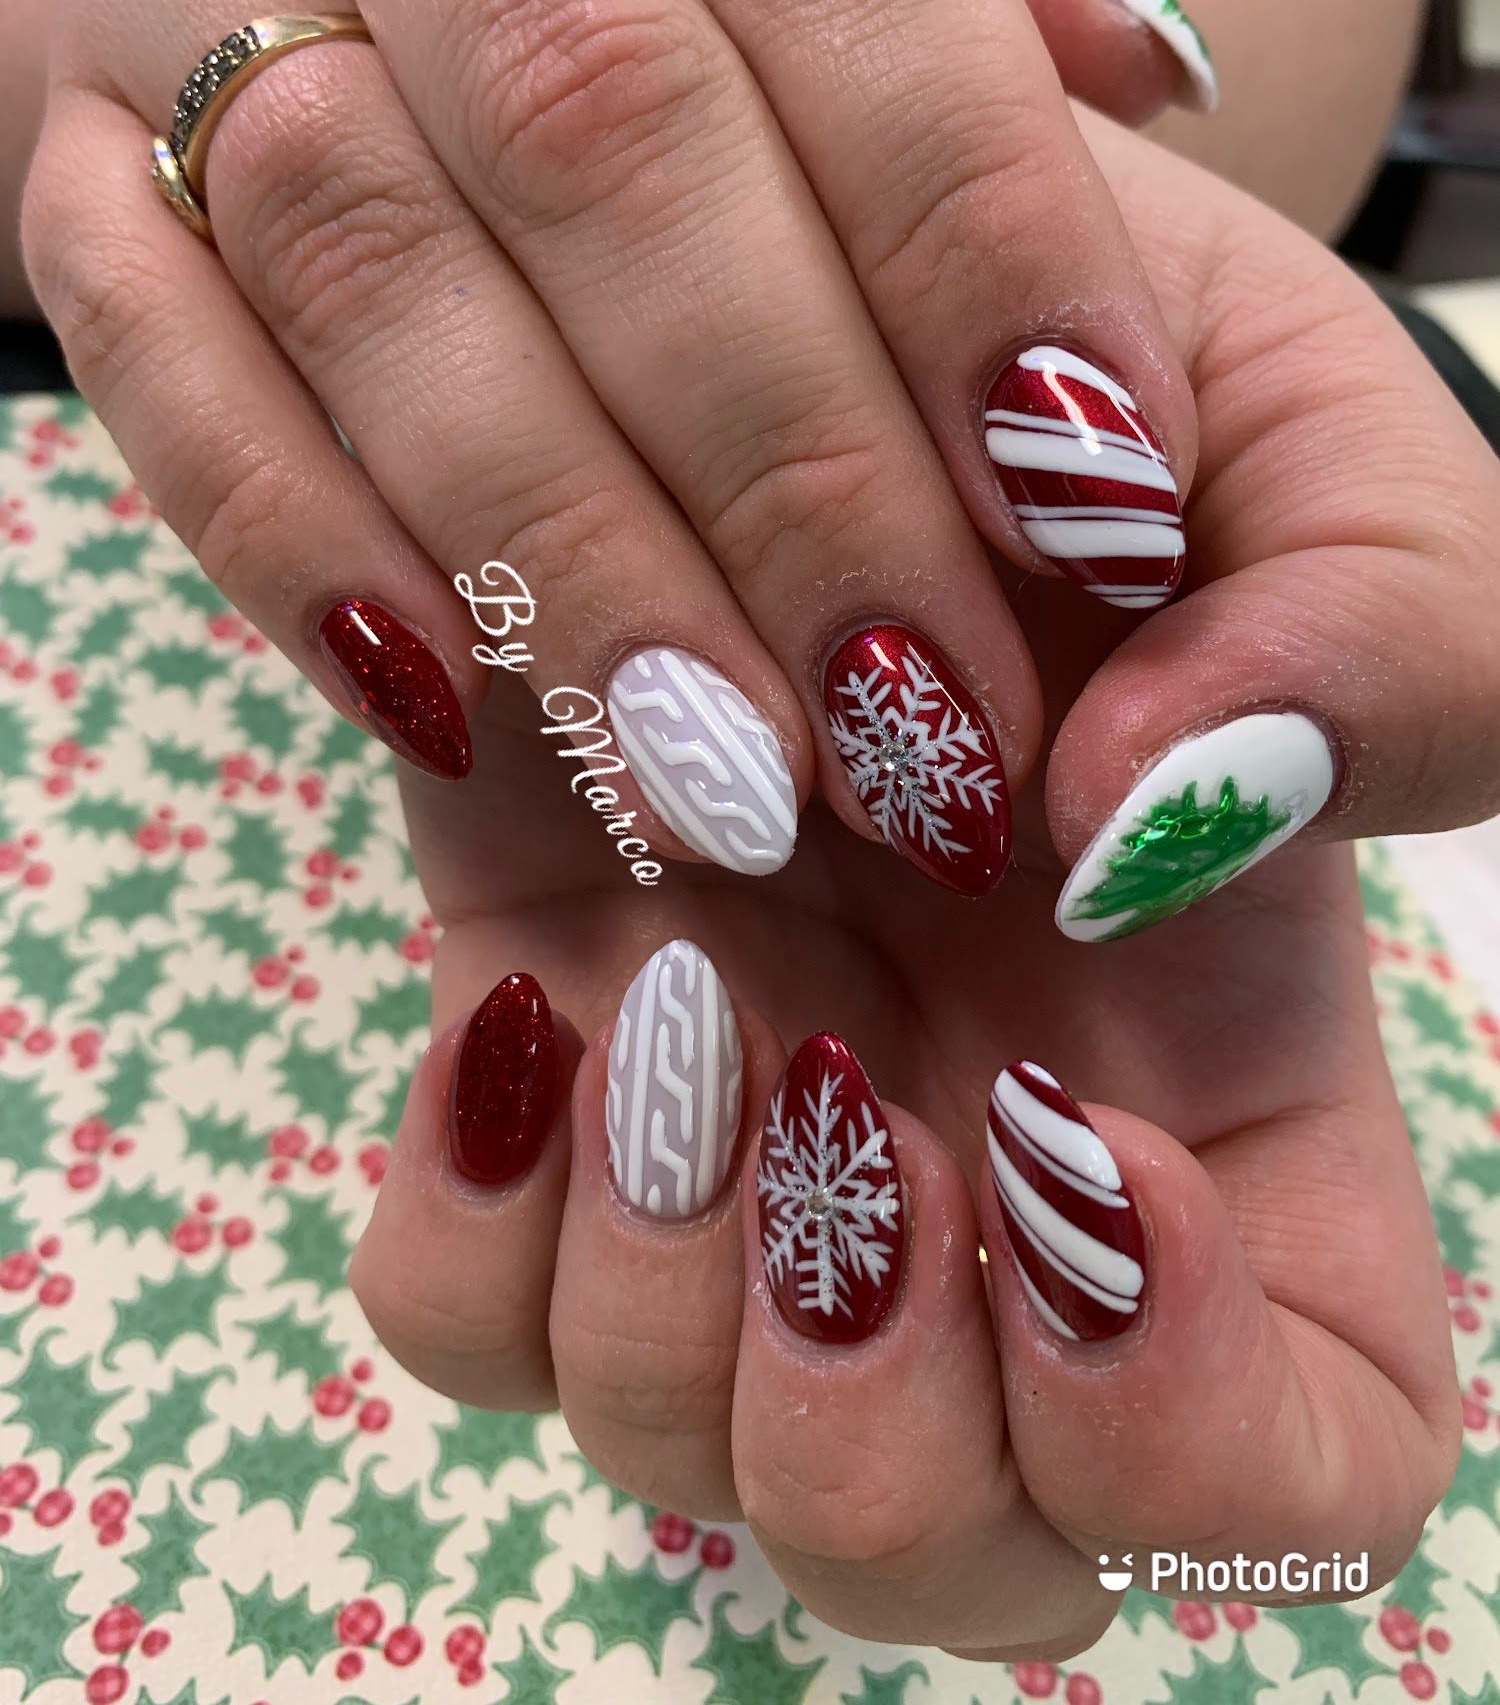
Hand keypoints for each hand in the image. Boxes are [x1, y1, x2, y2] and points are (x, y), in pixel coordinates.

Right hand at [26, 0, 1214, 908]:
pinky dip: (304, 543)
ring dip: (564, 544)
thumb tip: (1134, 54)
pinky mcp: (74, 166)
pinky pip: (148, 364)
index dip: (970, 215)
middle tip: (929, 715)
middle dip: (783, 450)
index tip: (1099, 488)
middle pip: (594, 105)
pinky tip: (463, 706)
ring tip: (738, 781)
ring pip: (365, 249)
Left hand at [345, 114, 1496, 1655]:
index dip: (1196, 1424)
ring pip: (680, 1454)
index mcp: (1227, 1116)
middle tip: (829, 1085)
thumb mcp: (1317, 472)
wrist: (856, 335)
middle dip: (871, 1404)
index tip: (1086, 1142)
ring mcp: (745, 1154)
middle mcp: (982, 1192)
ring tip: (669, 981)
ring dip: (659, 1281)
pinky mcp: (545, 1067)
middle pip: (946, 1551)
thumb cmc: (1122, 418)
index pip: (1295, 1470)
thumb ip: (1370, 645)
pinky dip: (480, 1215)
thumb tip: (1140, 829)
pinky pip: (463, 1315)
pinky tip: (543, 994)